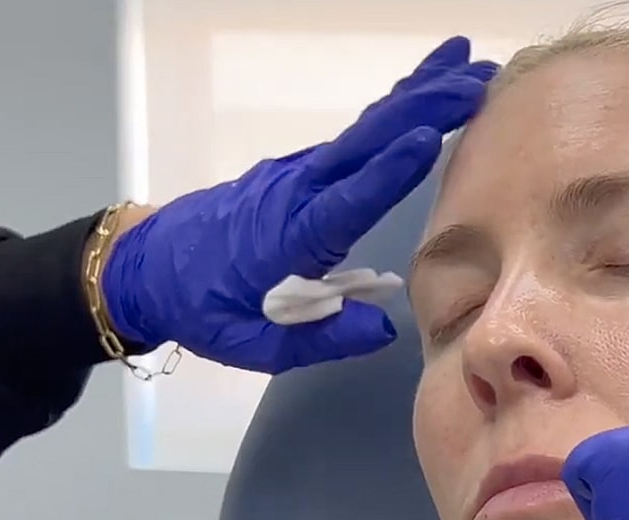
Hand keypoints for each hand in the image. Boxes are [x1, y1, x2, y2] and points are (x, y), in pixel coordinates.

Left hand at [101, 37, 495, 373]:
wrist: (147, 267)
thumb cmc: (204, 308)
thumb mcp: (257, 345)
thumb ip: (322, 337)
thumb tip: (384, 329)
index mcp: (290, 236)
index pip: (346, 200)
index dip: (387, 172)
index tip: (428, 139)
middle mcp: (298, 191)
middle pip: (367, 141)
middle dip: (424, 106)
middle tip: (480, 79)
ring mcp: (299, 172)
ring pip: (366, 128)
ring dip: (420, 94)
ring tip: (470, 66)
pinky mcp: (303, 169)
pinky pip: (358, 134)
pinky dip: (397, 107)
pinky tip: (426, 91)